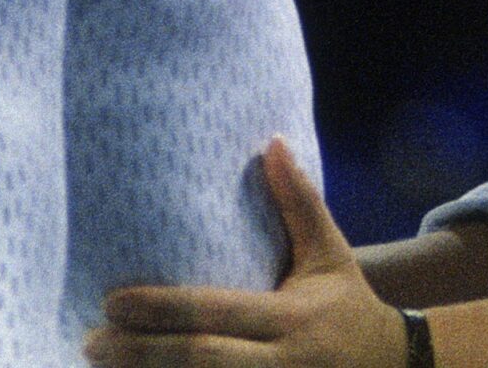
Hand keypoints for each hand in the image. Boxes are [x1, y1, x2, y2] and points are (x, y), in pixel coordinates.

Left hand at [85, 137, 405, 367]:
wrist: (395, 367)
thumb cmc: (348, 304)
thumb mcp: (330, 254)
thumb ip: (300, 204)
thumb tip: (272, 142)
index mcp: (293, 318)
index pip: (217, 312)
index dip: (162, 310)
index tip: (113, 303)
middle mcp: (284, 363)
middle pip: (201, 359)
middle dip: (142, 353)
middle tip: (92, 343)